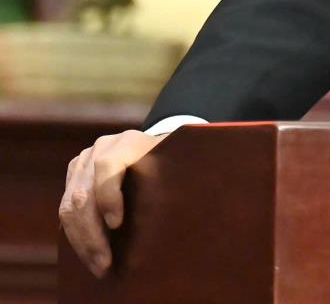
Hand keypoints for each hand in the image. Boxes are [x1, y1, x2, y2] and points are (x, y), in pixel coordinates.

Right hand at [59, 129, 166, 277]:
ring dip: (81, 241)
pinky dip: (75, 235)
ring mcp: (83, 161)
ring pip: (68, 205)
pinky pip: (65, 209)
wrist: (156, 147)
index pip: (107, 166)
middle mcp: (101, 148)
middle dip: (92, 234)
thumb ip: (176, 177)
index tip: (117, 225)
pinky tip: (89, 253)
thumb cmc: (172, 162)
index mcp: (129, 142)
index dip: (108, 196)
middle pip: (83, 193)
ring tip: (98, 265)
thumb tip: (187, 208)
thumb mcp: (177, 164)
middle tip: (105, 263)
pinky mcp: (74, 174)